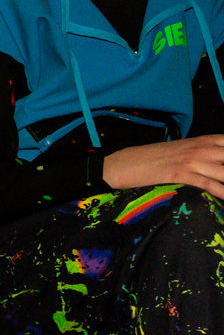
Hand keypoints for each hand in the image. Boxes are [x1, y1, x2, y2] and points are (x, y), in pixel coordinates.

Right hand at [103, 137, 223, 196]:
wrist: (121, 164)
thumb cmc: (149, 160)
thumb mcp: (181, 151)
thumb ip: (203, 155)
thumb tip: (219, 166)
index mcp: (204, 141)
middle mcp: (202, 148)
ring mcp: (192, 161)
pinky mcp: (181, 174)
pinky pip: (210, 185)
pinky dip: (222, 193)